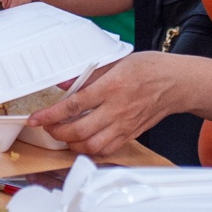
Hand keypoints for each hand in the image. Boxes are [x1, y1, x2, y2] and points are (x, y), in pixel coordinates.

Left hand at [26, 53, 185, 155]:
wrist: (176, 83)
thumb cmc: (148, 69)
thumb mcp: (116, 62)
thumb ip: (89, 76)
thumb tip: (65, 84)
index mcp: (111, 87)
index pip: (74, 105)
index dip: (51, 115)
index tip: (35, 119)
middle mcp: (117, 109)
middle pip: (79, 130)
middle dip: (57, 132)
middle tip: (47, 126)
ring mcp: (124, 125)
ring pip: (91, 145)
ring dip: (72, 143)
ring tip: (63, 134)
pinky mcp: (130, 135)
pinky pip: (106, 150)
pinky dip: (90, 150)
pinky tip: (83, 141)